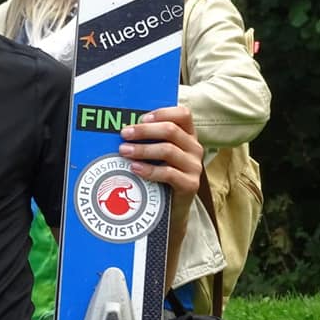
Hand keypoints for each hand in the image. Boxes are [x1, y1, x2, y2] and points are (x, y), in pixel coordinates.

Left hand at [118, 105, 201, 219]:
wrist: (171, 206)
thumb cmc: (160, 172)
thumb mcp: (156, 151)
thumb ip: (148, 137)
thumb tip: (125, 127)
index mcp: (188, 134)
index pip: (183, 114)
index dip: (162, 113)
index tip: (141, 118)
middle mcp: (194, 148)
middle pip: (171, 130)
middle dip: (144, 131)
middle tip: (124, 134)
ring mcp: (195, 166)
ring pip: (168, 150)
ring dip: (142, 149)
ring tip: (124, 151)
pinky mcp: (191, 184)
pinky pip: (168, 173)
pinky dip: (149, 169)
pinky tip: (134, 168)